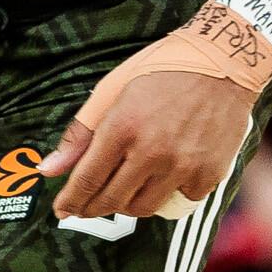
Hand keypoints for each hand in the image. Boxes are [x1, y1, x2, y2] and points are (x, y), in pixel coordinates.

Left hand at [42, 67, 252, 220]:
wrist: (223, 61)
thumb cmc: (161, 69)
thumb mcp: (113, 89)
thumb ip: (80, 133)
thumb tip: (48, 170)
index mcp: (123, 127)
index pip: (87, 179)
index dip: (71, 200)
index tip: (62, 210)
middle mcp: (152, 151)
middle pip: (112, 200)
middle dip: (92, 208)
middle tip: (85, 207)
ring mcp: (182, 166)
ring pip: (143, 208)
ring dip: (127, 204)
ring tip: (123, 191)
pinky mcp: (208, 174)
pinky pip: (178, 200)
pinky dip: (167, 193)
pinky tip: (163, 177)